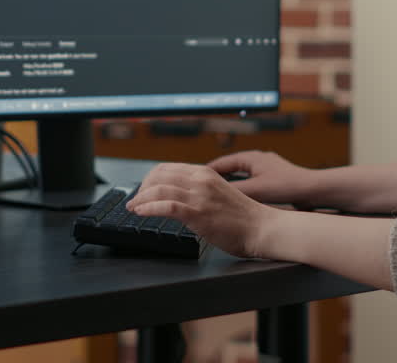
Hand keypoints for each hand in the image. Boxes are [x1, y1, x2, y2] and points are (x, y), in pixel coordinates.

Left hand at [127, 162, 281, 258]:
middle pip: (159, 175)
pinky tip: (140, 212)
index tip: (143, 190)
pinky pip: (166, 206)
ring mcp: (199, 196)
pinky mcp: (198, 213)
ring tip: (133, 207)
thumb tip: (178, 198)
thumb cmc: (243, 217)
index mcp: (205, 173)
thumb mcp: (218, 194)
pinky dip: (148, 208)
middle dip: (142, 188)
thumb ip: (199, 192)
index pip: (168, 169)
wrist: (262, 228)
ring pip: (159, 189)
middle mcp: (201, 180)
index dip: (150, 179)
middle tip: (135, 200)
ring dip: (140, 199)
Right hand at [207, 150, 316, 208]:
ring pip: (239, 176)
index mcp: (249, 157)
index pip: (219, 163)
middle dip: (215, 179)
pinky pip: (250, 182)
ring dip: (229, 185)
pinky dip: (242, 190)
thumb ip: (233, 191)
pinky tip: (239, 201)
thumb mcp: (255, 190)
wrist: (313, 190)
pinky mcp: (273, 178)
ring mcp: (265, 168)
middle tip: (200, 189)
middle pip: (228, 169)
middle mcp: (256, 159)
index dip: (204, 173)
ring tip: (216, 196)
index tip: (191, 181)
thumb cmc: (287, 186)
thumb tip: (212, 195)